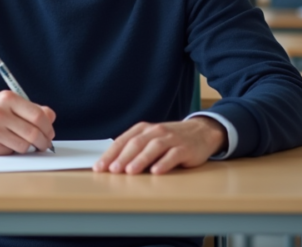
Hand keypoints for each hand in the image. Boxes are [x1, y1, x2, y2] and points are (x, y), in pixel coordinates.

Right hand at [0, 90, 55, 154]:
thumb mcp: (8, 103)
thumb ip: (31, 109)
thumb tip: (50, 118)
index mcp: (8, 98)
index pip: (38, 116)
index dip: (48, 128)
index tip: (50, 133)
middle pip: (33, 132)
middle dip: (44, 142)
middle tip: (45, 145)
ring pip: (24, 145)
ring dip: (30, 148)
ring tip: (27, 144)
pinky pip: (10, 152)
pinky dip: (14, 150)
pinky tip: (8, 144)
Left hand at [94, 116, 227, 174]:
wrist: (201, 132)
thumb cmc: (171, 139)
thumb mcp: (150, 139)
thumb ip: (134, 149)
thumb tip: (112, 164)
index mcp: (143, 129)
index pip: (123, 141)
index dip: (110, 154)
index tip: (100, 167)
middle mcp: (156, 132)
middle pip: (136, 143)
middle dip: (123, 157)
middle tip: (112, 170)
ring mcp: (171, 139)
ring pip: (153, 148)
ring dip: (141, 160)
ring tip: (130, 171)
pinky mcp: (185, 148)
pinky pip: (173, 155)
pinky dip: (164, 163)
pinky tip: (156, 171)